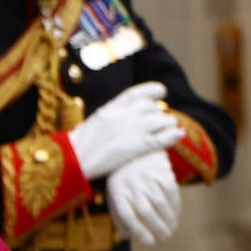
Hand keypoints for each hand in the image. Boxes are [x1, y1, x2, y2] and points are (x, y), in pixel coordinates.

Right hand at [68, 82, 183, 180]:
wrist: (72, 160)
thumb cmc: (74, 149)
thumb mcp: (90, 126)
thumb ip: (105, 121)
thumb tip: (111, 122)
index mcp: (109, 109)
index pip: (135, 94)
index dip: (151, 90)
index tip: (162, 90)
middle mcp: (123, 115)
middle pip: (150, 107)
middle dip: (159, 112)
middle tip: (162, 119)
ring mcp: (131, 129)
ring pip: (160, 120)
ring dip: (168, 124)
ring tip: (172, 128)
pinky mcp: (137, 146)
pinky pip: (161, 138)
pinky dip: (172, 136)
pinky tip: (179, 135)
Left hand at [107, 150, 180, 244]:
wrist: (136, 150)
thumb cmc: (124, 180)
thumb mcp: (115, 194)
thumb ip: (119, 216)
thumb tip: (128, 237)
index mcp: (116, 191)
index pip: (127, 215)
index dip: (139, 231)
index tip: (150, 242)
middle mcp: (130, 183)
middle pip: (145, 211)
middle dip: (158, 228)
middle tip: (165, 238)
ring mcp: (145, 176)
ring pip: (160, 203)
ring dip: (169, 220)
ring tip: (171, 229)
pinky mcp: (160, 170)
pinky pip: (171, 191)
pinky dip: (176, 206)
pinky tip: (176, 215)